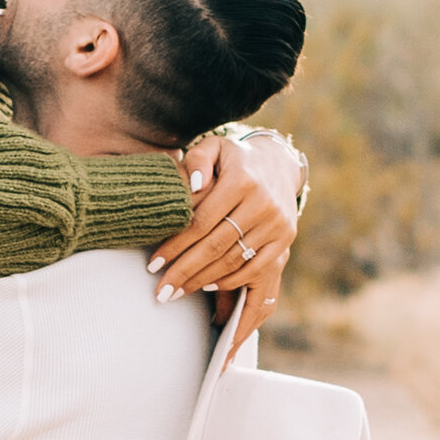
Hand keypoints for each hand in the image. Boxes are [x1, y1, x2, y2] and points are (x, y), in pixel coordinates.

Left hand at [149, 130, 307, 330]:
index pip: (201, 221)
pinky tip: (206, 286)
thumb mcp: (214, 147)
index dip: (176, 246)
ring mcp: (277, 224)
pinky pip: (255, 269)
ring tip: (177, 292)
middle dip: (184, 271)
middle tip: (161, 291)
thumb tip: (193, 185)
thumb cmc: (233, 159)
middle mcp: (263, 204)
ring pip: (233, 261)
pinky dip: (230, 281)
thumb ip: (198, 159)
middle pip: (215, 246)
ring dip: (202, 280)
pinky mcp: (285, 239)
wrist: (277, 163)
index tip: (153, 264)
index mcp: (241, 181)